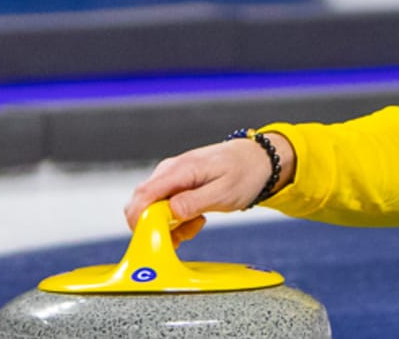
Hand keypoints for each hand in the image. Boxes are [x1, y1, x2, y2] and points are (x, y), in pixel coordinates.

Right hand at [123, 134, 292, 242]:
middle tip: (183, 234)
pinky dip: (175, 220)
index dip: (140, 220)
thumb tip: (170, 212)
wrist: (259, 159)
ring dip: (169, 225)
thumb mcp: (225, 192)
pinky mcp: (176, 185)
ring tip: (197, 224)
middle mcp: (169, 171)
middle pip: (142, 204)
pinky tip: (196, 219)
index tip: (153, 239)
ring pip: (152, 208)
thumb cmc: (245, 172)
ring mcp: (171, 177)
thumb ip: (195, 202)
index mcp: (180, 169)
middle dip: (155, 226)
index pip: (143, 195)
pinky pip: (163, 207)